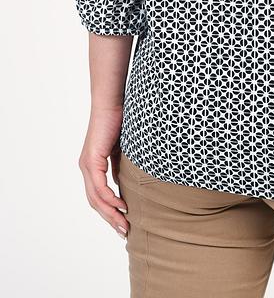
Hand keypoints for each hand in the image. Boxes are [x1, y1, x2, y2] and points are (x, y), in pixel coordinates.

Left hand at [78, 105, 129, 239]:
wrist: (111, 102)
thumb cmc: (120, 120)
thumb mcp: (122, 149)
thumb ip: (120, 166)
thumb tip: (124, 182)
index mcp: (93, 166)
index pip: (99, 196)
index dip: (110, 212)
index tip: (124, 223)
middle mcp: (86, 168)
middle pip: (95, 202)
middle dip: (110, 219)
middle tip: (124, 232)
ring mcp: (87, 165)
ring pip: (96, 198)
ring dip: (110, 213)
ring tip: (124, 224)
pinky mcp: (92, 160)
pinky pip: (99, 187)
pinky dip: (109, 198)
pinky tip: (120, 206)